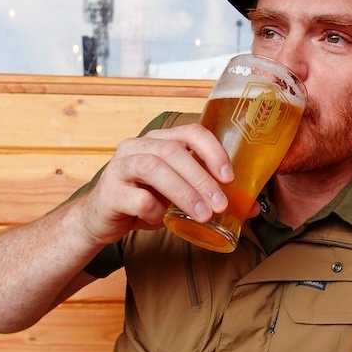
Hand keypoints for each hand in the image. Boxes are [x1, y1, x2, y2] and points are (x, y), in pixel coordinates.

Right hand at [78, 123, 233, 245]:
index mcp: (158, 140)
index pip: (190, 132)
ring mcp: (120, 166)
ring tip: (203, 215)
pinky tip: (162, 220)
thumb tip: (250, 208)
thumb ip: (207, 196)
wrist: (101, 220)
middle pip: (173, 151)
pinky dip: (156, 211)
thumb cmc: (144, 202)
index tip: (230, 177)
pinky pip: (139, 198)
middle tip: (221, 204)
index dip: (213, 150)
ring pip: (154, 168)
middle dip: (202, 178)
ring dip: (184, 192)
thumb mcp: (177, 195)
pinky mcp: (109, 191)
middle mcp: (137, 146)